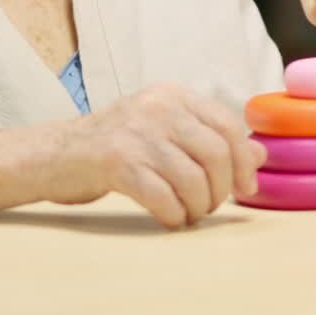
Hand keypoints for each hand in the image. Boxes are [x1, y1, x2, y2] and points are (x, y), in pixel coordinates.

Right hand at [45, 84, 265, 227]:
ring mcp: (135, 132)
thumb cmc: (117, 146)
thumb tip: (259, 154)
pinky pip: (163, 196)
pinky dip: (174, 215)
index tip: (246, 188)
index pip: (227, 124)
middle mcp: (157, 107)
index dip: (243, 161)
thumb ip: (209, 138)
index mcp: (173, 95)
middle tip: (210, 206)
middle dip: (222, 189)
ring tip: (188, 214)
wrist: (56, 154)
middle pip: (216, 152)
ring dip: (197, 206)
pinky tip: (169, 218)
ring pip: (192, 178)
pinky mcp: (115, 162)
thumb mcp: (165, 131)